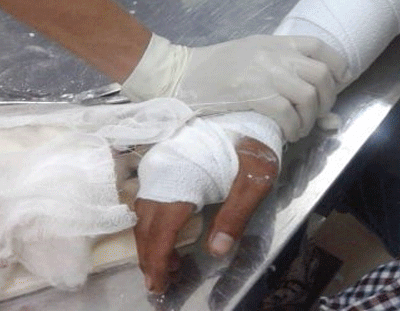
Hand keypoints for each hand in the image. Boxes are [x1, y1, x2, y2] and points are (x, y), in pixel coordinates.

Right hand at [122, 34, 347, 140]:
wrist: (184, 74)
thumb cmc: (216, 65)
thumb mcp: (253, 53)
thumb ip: (282, 65)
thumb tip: (310, 87)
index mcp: (276, 42)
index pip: (319, 46)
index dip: (337, 64)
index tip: (340, 81)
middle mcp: (276, 55)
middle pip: (321, 74)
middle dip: (328, 98)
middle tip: (319, 113)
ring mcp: (267, 74)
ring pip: (309, 96)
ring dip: (311, 119)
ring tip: (301, 128)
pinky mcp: (256, 95)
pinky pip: (288, 113)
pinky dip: (294, 128)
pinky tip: (288, 133)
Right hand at [134, 136, 278, 293]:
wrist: (250, 113)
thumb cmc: (253, 146)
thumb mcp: (255, 181)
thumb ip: (236, 215)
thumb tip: (216, 250)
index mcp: (184, 179)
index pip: (162, 229)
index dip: (158, 261)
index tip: (161, 286)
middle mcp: (163, 172)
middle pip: (146, 225)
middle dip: (151, 257)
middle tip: (162, 283)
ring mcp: (160, 164)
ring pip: (144, 213)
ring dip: (151, 241)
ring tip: (169, 263)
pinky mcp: (163, 161)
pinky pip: (149, 198)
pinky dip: (153, 222)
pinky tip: (168, 233)